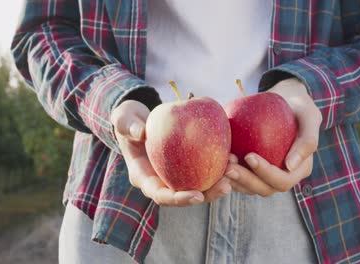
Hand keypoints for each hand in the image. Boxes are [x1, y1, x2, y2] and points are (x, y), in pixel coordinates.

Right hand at [111, 100, 231, 205]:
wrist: (137, 120)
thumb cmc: (128, 120)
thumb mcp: (124, 119)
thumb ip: (129, 125)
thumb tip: (140, 132)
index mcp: (144, 177)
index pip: (162, 196)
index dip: (180, 199)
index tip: (197, 195)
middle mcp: (161, 181)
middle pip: (186, 196)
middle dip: (207, 194)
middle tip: (227, 186)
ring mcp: (174, 174)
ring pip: (199, 185)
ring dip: (218, 182)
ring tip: (235, 169)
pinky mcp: (186, 165)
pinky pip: (203, 169)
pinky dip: (218, 166)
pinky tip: (233, 156)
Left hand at [226, 78, 321, 195]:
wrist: (284, 101)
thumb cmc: (298, 106)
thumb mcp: (309, 115)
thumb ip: (308, 140)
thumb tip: (290, 166)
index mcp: (300, 170)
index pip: (282, 181)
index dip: (265, 173)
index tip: (248, 156)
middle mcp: (284, 176)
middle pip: (264, 189)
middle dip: (245, 180)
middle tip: (228, 166)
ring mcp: (267, 175)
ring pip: (249, 187)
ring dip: (235, 180)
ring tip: (221, 165)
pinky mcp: (253, 169)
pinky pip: (240, 176)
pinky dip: (229, 173)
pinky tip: (217, 160)